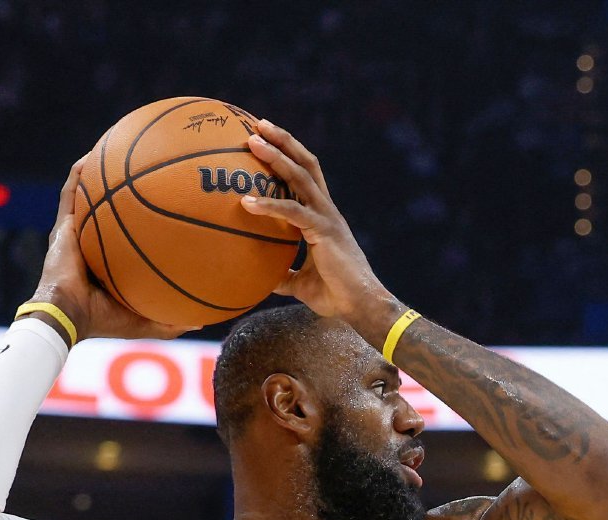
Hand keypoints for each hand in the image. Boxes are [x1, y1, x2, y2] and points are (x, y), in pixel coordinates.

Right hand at [29, 157, 191, 342]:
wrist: (68, 316)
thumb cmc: (103, 321)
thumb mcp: (146, 320)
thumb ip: (172, 320)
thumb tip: (202, 324)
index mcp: (110, 261)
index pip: (128, 235)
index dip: (143, 221)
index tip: (166, 205)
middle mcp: (92, 242)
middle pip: (110, 209)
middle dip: (124, 190)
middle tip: (147, 170)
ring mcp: (76, 232)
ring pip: (88, 196)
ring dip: (98, 173)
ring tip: (113, 149)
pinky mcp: (62, 227)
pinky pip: (70, 193)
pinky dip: (78, 175)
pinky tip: (91, 157)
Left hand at [239, 121, 392, 326]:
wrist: (361, 306)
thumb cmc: (336, 296)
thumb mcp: (300, 284)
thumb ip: (282, 274)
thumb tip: (260, 277)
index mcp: (323, 217)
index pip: (305, 176)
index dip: (287, 155)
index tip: (265, 140)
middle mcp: (326, 210)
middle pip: (306, 163)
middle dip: (282, 141)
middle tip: (256, 124)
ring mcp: (327, 217)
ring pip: (301, 176)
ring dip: (276, 155)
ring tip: (252, 141)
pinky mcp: (325, 231)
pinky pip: (293, 212)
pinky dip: (269, 205)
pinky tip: (246, 202)